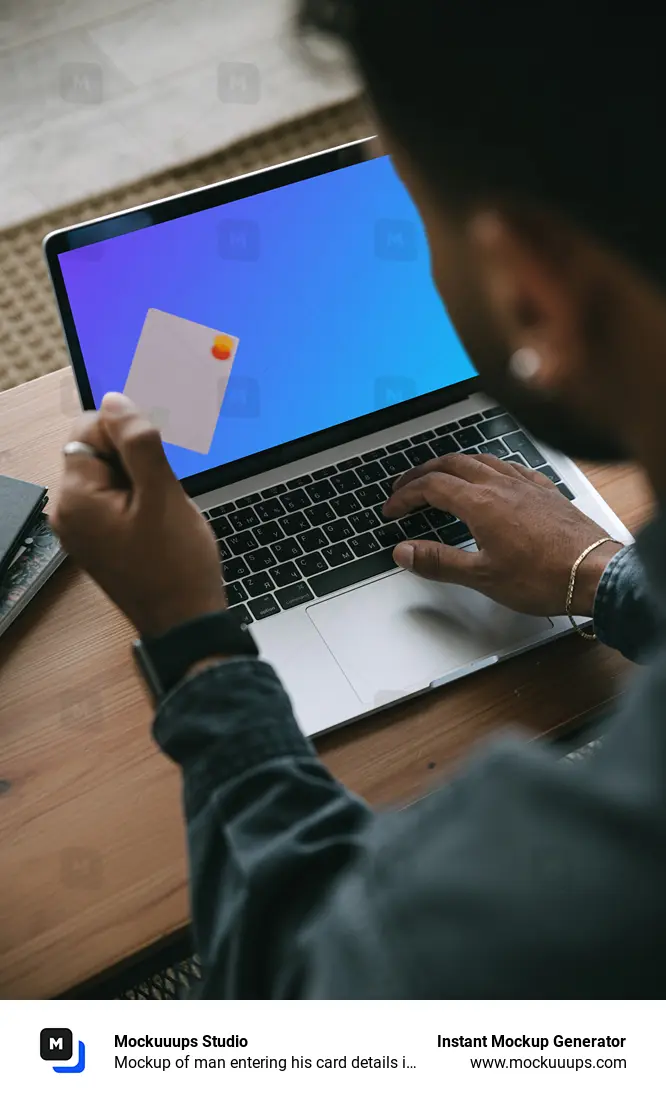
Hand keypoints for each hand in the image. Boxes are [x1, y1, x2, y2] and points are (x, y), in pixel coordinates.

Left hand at [52, 392, 225, 636]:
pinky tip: (158, 522)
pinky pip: (113, 498)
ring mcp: (81, 527)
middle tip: (162, 493)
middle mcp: (68, 512)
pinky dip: (138, 499)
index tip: (158, 462)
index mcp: (75, 498)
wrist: (184, 622)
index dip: (129, 434)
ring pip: (110, 473)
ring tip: (161, 512)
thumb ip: (137, 441)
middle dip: (134, 458)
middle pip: (96, 450)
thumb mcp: (163, 494)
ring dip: (140, 479)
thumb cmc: (176, 567)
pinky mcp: (98, 538)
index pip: (90, 429)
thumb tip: (116, 400)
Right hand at [383, 453, 621, 616]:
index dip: (406, 496)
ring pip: (481, 460)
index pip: (431, 487)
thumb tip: (405, 552)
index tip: (392, 509)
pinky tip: (493, 478)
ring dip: (453, 465)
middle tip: (405, 486)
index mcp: (481, 503)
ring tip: (441, 476)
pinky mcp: (546, 491)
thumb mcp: (482, 576)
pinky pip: (511, 466)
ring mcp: (526, 485)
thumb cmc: (545, 577)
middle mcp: (501, 486)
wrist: (595, 572)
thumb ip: (438, 561)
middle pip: (451, 464)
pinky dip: (489, 467)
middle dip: (422, 473)